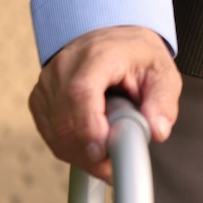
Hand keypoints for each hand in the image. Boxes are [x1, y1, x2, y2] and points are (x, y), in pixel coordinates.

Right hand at [29, 25, 180, 181]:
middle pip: (65, 119)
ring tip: (107, 148)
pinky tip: (90, 142)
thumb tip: (156, 131)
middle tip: (113, 162)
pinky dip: (69, 146)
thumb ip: (163, 102)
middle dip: (88, 151)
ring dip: (80, 152)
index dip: (88, 126)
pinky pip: (49, 133)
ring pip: (55, 132)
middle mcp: (66, 65)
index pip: (81, 92)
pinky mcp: (39, 98)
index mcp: (98, 54)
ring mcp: (48, 82)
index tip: (103, 151)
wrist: (112, 40)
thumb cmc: (136, 55)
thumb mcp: (162, 73)